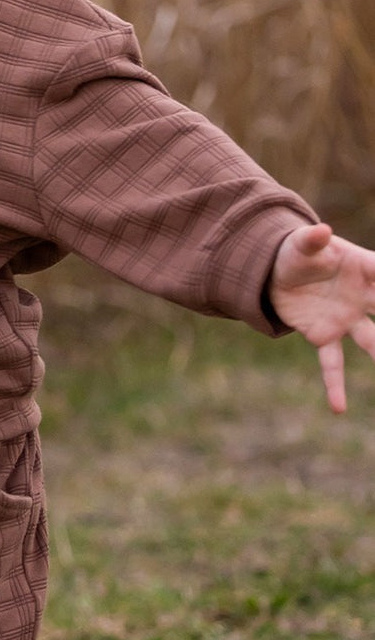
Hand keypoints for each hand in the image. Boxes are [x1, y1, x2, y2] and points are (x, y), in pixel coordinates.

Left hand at [269, 223, 374, 411]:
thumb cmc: (298, 253)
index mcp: (363, 269)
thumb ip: (311, 239)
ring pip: (372, 342)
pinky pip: (332, 363)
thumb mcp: (301, 244)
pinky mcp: (323, 335)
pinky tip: (338, 409)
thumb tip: (322, 230)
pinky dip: (334, 385)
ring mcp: (346, 318)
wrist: (276, 272)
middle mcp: (362, 297)